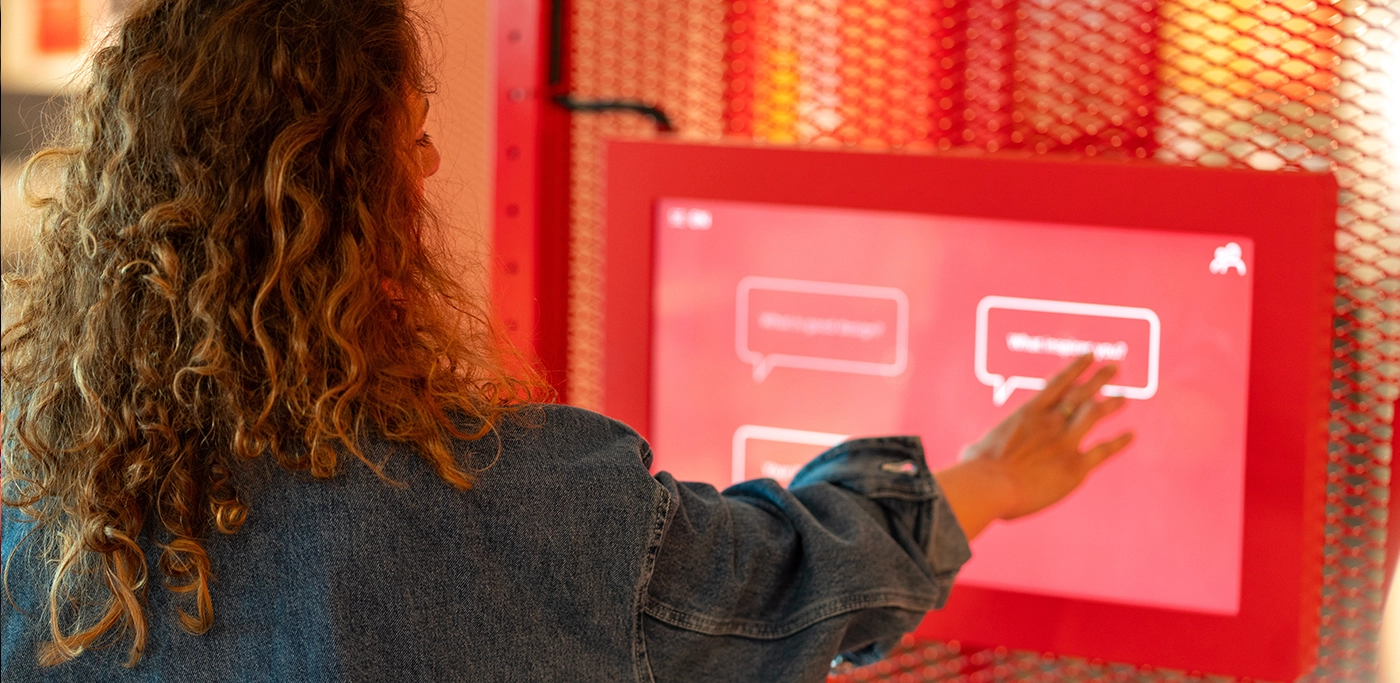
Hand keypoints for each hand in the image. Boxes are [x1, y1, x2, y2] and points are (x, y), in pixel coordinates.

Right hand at [933, 355, 1133, 538]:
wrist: (990, 486)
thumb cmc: (976, 469)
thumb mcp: (976, 449)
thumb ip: (982, 446)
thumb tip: (971, 452)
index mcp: (1028, 412)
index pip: (1058, 383)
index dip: (1076, 367)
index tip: (1090, 355)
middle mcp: (1051, 421)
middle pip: (1082, 393)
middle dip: (1099, 378)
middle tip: (1114, 368)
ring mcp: (1066, 441)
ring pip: (1096, 415)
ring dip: (1112, 404)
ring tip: (1124, 397)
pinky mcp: (1076, 466)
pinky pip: (1103, 450)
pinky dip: (1119, 441)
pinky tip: (1130, 435)